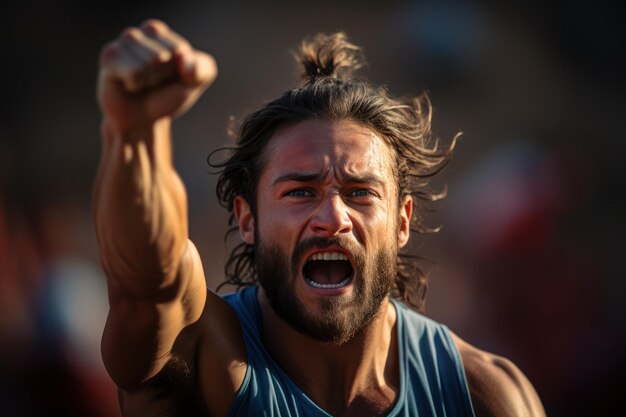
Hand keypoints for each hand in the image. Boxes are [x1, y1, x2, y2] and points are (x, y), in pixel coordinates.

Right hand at [97, 19, 216, 133]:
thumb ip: (202, 69)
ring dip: (149, 81)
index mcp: (160, 32)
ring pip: (149, 63)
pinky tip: (128, 85)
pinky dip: (136, 85)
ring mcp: (123, 43)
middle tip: (153, 83)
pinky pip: (134, 72)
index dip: (179, 71)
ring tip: (141, 84)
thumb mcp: (195, 83)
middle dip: (162, 77)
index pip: (180, 50)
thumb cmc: (166, 96)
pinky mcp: (110, 57)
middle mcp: (140, 32)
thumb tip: (184, 63)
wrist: (141, 120)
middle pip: (163, 56)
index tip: (169, 77)